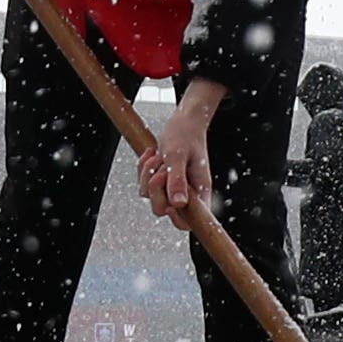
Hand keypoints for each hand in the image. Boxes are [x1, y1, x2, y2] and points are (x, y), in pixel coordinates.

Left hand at [142, 79, 227, 219]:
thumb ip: (177, 180)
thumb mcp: (178, 155)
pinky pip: (143, 183)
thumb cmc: (185, 134)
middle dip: (156, 189)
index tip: (170, 205)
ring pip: (149, 195)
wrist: (183, 120)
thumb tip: (178, 204)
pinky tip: (153, 153)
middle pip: (162, 209)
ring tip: (160, 155)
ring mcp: (171, 187)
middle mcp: (186, 193)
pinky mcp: (160, 181)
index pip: (192, 221)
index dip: (178, 220)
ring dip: (148, 173)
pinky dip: (144, 168)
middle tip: (162, 169)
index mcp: (199, 190)